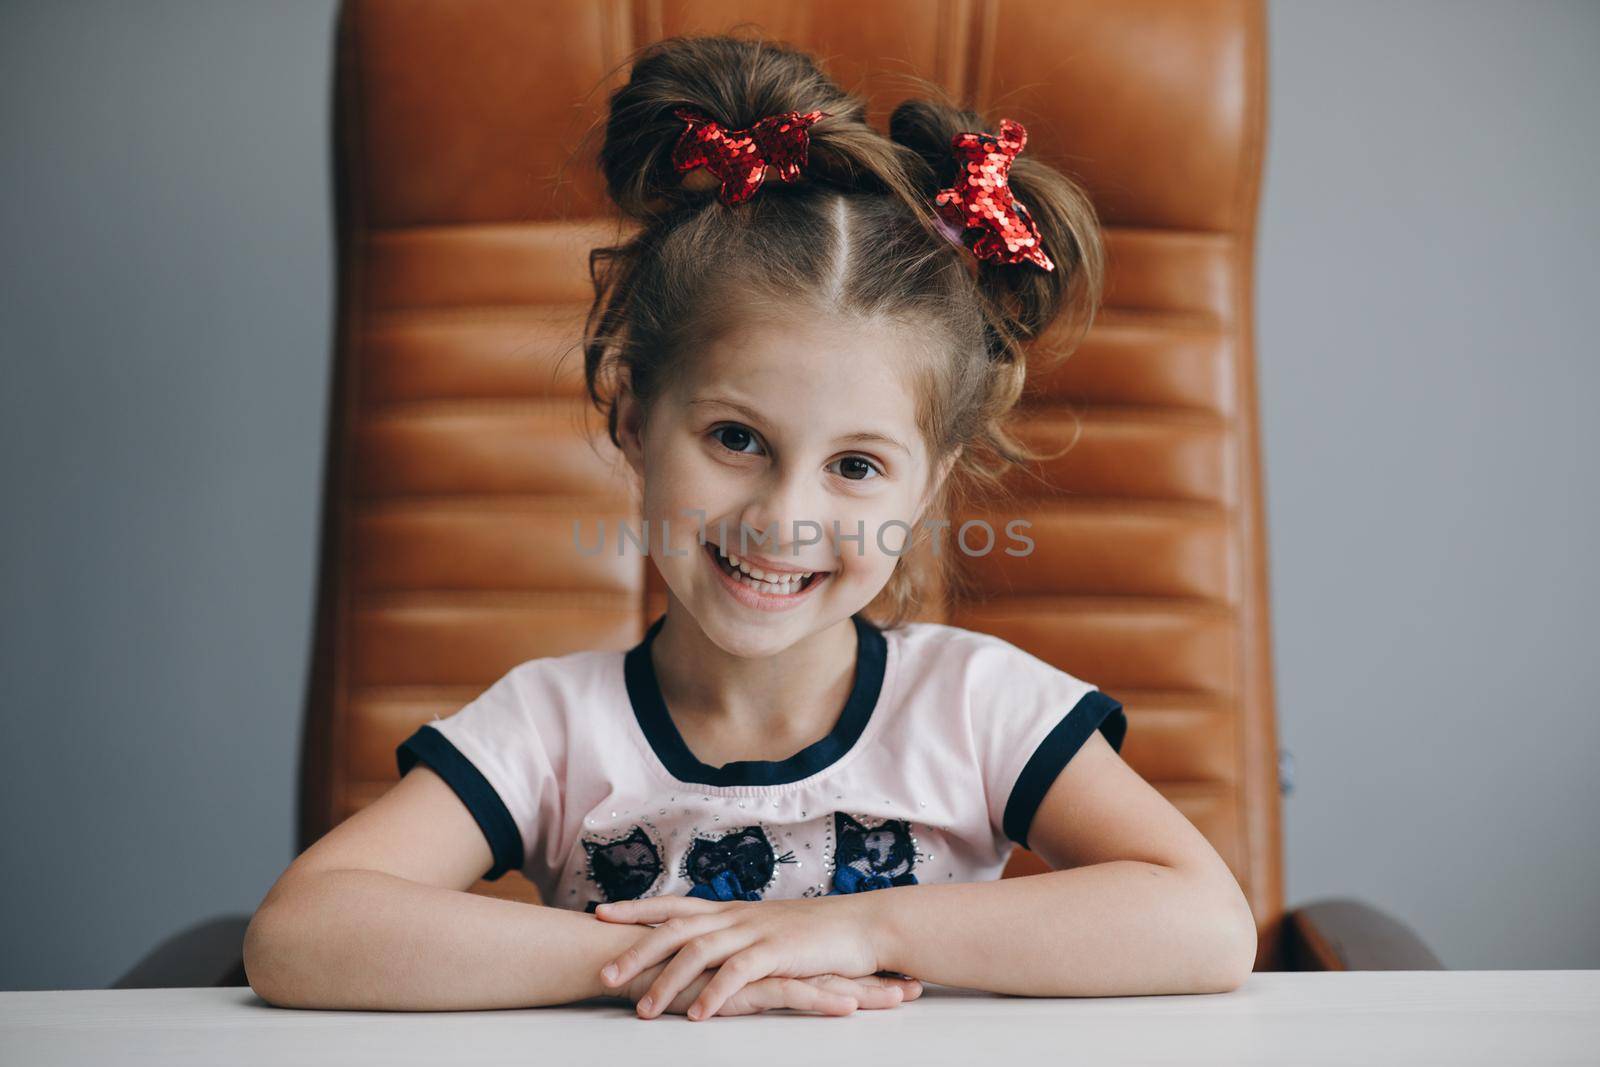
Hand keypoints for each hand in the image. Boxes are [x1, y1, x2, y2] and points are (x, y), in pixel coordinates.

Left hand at [595, 893, 890, 1020]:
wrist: (861, 927)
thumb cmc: (815, 934)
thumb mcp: (766, 930)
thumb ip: (735, 937)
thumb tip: (704, 948)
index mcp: (732, 911)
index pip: (674, 904)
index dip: (637, 908)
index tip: (601, 913)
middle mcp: (738, 916)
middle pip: (676, 927)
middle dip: (636, 949)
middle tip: (604, 974)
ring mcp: (756, 931)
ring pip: (700, 951)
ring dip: (668, 981)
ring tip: (644, 1011)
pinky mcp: (778, 952)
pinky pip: (739, 972)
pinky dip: (716, 994)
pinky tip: (698, 1015)